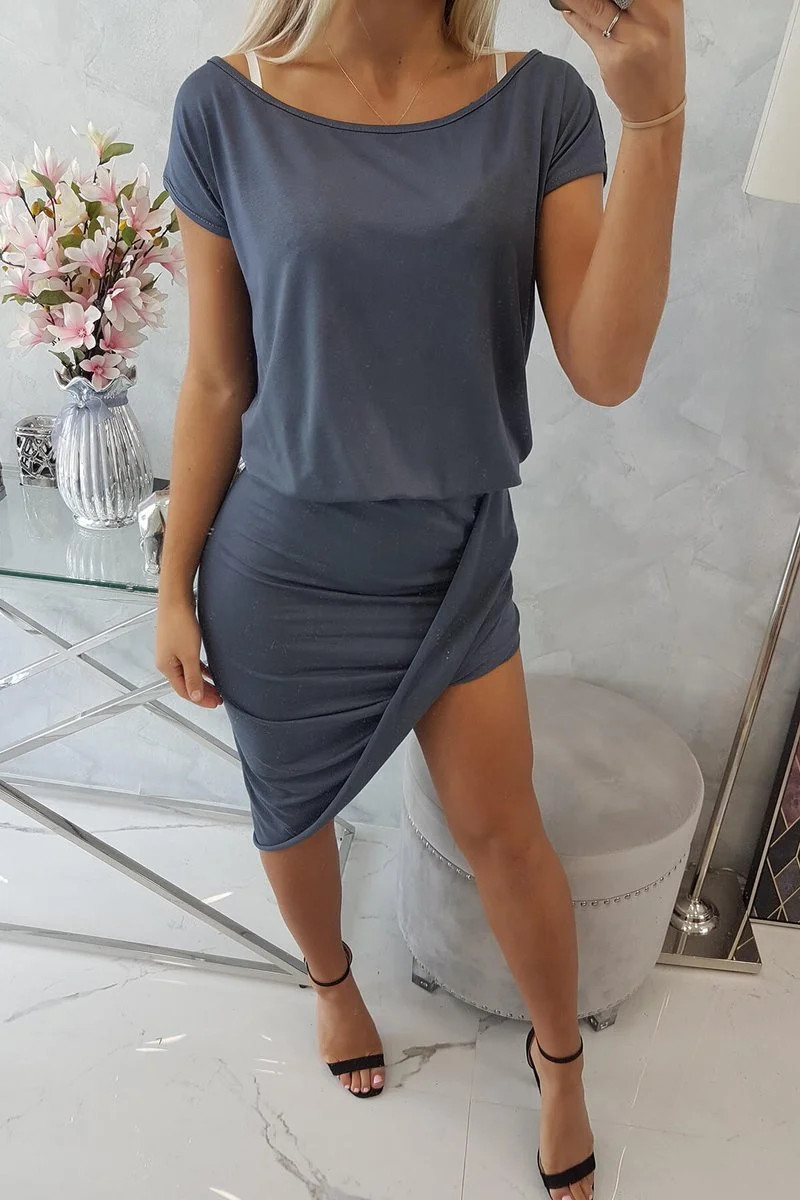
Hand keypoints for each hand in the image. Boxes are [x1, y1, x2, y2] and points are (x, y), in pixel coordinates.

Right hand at [155, 596, 222, 707]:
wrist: (176, 599)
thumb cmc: (179, 623)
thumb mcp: (189, 655)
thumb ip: (193, 677)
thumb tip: (195, 697)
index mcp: (166, 667)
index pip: (184, 691)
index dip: (200, 700)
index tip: (215, 703)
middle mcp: (166, 661)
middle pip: (186, 684)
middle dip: (202, 693)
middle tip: (218, 699)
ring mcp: (171, 652)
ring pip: (188, 673)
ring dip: (202, 682)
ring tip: (216, 688)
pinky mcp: (178, 643)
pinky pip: (189, 662)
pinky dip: (199, 669)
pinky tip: (209, 671)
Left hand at [559, 0, 685, 124]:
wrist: (658, 106)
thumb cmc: (659, 61)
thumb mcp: (660, 20)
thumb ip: (638, 1)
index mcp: (667, 3)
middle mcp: (653, 18)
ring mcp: (632, 38)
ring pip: (592, 5)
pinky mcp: (613, 58)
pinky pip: (586, 29)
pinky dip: (573, 16)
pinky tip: (568, 8)